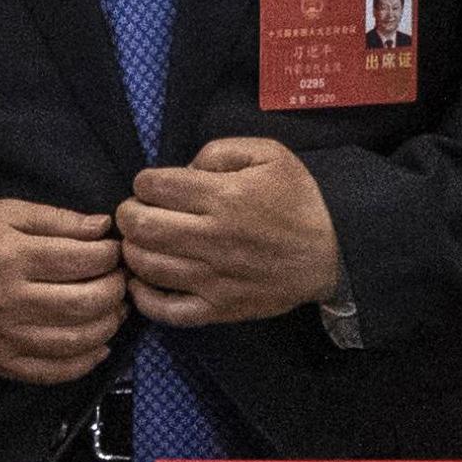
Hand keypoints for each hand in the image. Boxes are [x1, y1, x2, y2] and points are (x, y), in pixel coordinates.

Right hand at [0, 200, 124, 384]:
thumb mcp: (7, 213)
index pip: (82, 260)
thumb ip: (58, 219)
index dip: (110, 256)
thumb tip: (103, 228)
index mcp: (11, 257)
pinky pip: (55, 372)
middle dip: (116, 290)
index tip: (115, 251)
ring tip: (114, 309)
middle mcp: (9, 301)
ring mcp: (7, 338)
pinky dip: (86, 362)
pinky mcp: (3, 364)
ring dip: (109, 325)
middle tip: (120, 280)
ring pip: (77, 341)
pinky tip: (98, 344)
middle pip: (85, 303)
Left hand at [115, 138, 341, 326]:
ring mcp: (213, 278)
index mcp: (224, 196)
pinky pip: (166, 310)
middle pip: (140, 226)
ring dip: (132, 249)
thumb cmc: (299, 200)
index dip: (144, 182)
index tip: (152, 186)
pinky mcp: (219, 308)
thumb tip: (182, 170)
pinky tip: (141, 280)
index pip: (154, 187)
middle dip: (127, 213)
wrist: (334, 253)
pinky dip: (143, 296)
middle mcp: (213, 238)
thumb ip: (219, 151)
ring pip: (146, 266)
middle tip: (136, 211)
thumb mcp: (269, 154)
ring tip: (142, 241)